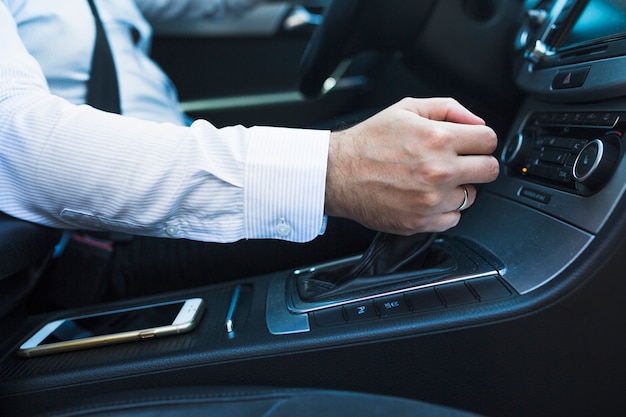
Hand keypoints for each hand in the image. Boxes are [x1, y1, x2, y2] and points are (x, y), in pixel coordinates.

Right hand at [325, 97, 498, 234]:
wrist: (338, 173)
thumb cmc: (368, 142)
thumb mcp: (406, 109)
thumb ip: (448, 108)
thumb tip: (476, 120)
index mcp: (438, 138)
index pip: (489, 140)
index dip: (480, 140)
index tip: (472, 144)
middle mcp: (439, 170)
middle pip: (489, 170)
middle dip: (477, 163)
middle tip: (459, 163)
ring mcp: (431, 199)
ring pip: (471, 196)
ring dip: (458, 188)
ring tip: (434, 181)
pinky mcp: (421, 221)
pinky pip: (453, 218)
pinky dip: (444, 210)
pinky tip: (425, 197)